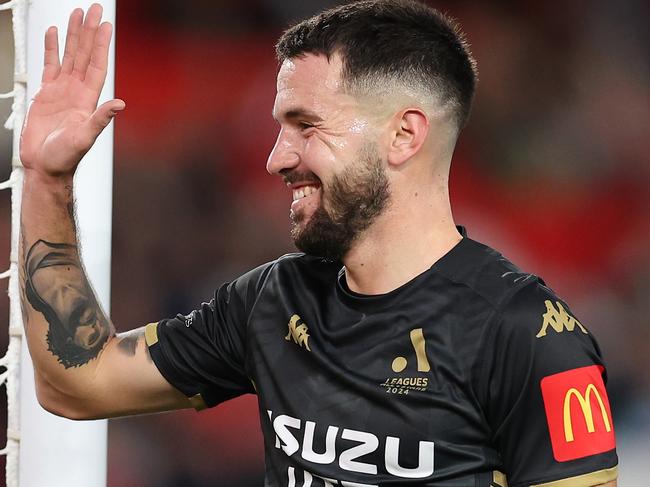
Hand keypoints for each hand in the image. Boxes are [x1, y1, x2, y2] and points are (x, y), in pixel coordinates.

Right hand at [20, 4, 124, 177]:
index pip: (96, 65)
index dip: (100, 45)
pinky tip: (54, 33)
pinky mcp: (47, 94)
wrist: (45, 166)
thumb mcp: (85, 137)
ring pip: (69, 56)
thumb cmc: (65, 158)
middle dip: (89, 31)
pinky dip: (52, 49)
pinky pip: (50, 65)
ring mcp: (62, 91)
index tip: (105, 24)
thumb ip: (100, 119)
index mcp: (88, 99)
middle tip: (93, 8)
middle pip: (84, 54)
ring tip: (76, 13)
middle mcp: (78, 91)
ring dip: (73, 35)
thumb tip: (120, 105)